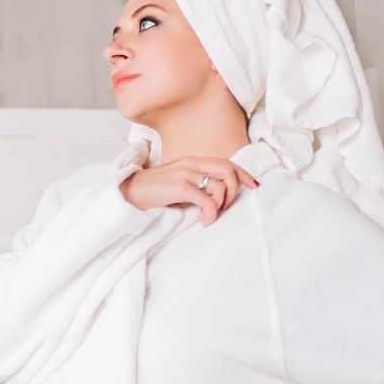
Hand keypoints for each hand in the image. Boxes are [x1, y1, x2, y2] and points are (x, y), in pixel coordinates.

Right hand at [120, 156, 259, 225]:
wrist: (130, 192)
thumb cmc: (155, 191)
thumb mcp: (179, 181)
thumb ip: (197, 182)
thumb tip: (217, 195)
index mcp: (193, 161)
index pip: (227, 163)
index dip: (244, 175)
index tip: (253, 186)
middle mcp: (192, 164)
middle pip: (229, 171)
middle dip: (235, 191)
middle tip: (226, 208)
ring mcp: (186, 174)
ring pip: (221, 187)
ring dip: (221, 205)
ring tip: (211, 216)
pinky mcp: (180, 188)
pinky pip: (207, 201)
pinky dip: (211, 214)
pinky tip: (204, 222)